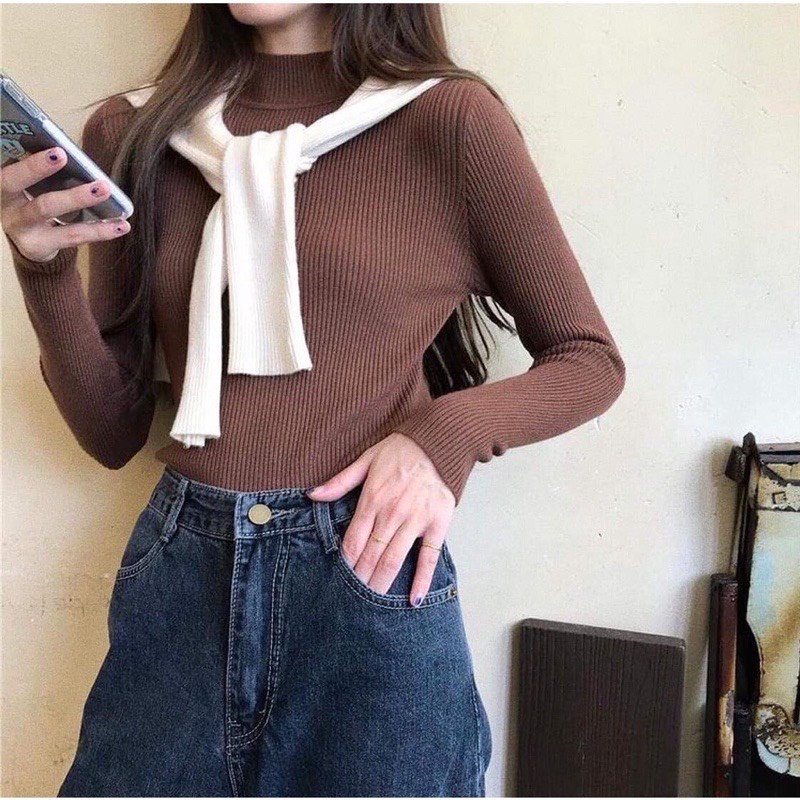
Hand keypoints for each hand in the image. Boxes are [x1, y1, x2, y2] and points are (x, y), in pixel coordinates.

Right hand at [0, 146, 129, 262]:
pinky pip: (75, 237)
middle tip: (99, 183)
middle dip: (71, 195)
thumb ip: (39, 170)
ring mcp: (25, 232)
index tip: (60, 152)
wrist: (24, 236)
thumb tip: (73, 154)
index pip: (14, 175)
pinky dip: (101, 231)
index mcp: (4, 188)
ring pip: (60, 221)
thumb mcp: (26, 183)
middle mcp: (10, 211)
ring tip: (107, 191)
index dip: (35, 166)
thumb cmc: (28, 197)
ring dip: (83, 203)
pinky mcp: (41, 247)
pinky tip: (122, 225)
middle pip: (42, 205)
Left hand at [306, 432, 455, 604]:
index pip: (354, 541)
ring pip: (395, 559)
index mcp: (373, 499)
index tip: (338, 581)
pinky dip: (422, 580)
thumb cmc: (400, 451)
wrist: (438, 441)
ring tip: (372, 604)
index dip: (345, 564)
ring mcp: (417, 519)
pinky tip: (413, 599)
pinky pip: (429, 557)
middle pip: (371, 555)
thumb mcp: (366, 460)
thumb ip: (339, 482)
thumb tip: (312, 494)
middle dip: (360, 580)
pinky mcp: (438, 524)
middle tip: (351, 602)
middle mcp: (393, 513)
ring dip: (382, 584)